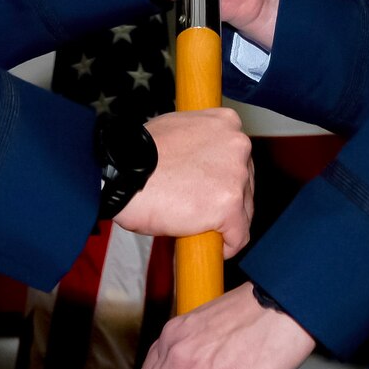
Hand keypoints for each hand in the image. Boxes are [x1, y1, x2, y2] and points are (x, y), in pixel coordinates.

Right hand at [113, 108, 253, 256]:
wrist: (122, 173)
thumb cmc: (138, 154)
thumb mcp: (177, 130)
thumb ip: (200, 143)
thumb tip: (204, 163)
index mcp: (227, 123)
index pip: (239, 158)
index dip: (223, 179)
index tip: (209, 192)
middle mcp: (239, 144)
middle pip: (246, 185)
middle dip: (226, 202)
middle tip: (199, 212)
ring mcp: (236, 175)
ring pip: (244, 212)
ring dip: (224, 224)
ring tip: (197, 227)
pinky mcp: (230, 205)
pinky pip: (239, 237)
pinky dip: (226, 246)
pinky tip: (210, 246)